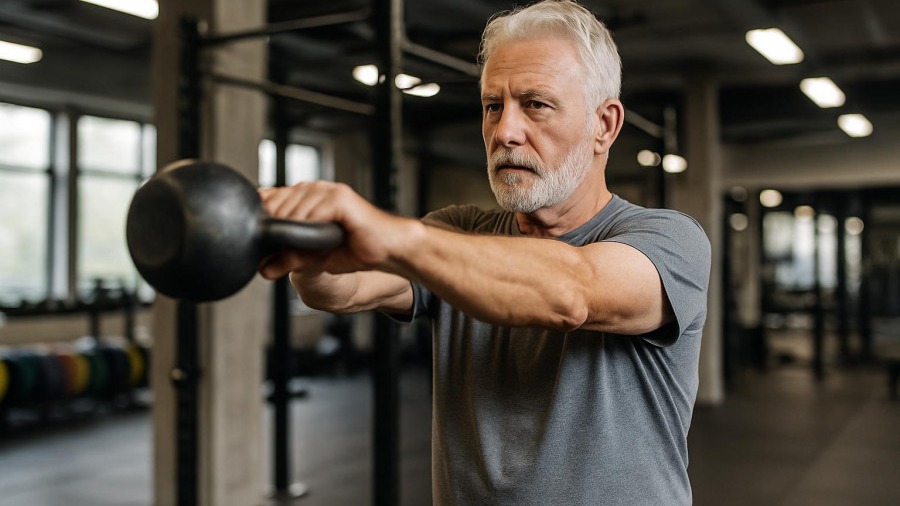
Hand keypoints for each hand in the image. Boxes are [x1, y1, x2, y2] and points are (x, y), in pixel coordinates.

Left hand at [257, 181, 409, 279]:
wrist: (387, 249)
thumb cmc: (356, 249)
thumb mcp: (313, 257)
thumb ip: (289, 257)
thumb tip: (263, 269)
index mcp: (305, 197)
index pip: (270, 199)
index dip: (261, 219)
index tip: (258, 240)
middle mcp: (314, 189)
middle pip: (276, 204)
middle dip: (273, 230)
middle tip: (273, 252)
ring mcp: (327, 190)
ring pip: (292, 208)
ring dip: (289, 231)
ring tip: (294, 250)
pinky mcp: (340, 198)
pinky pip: (313, 212)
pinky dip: (308, 227)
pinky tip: (314, 240)